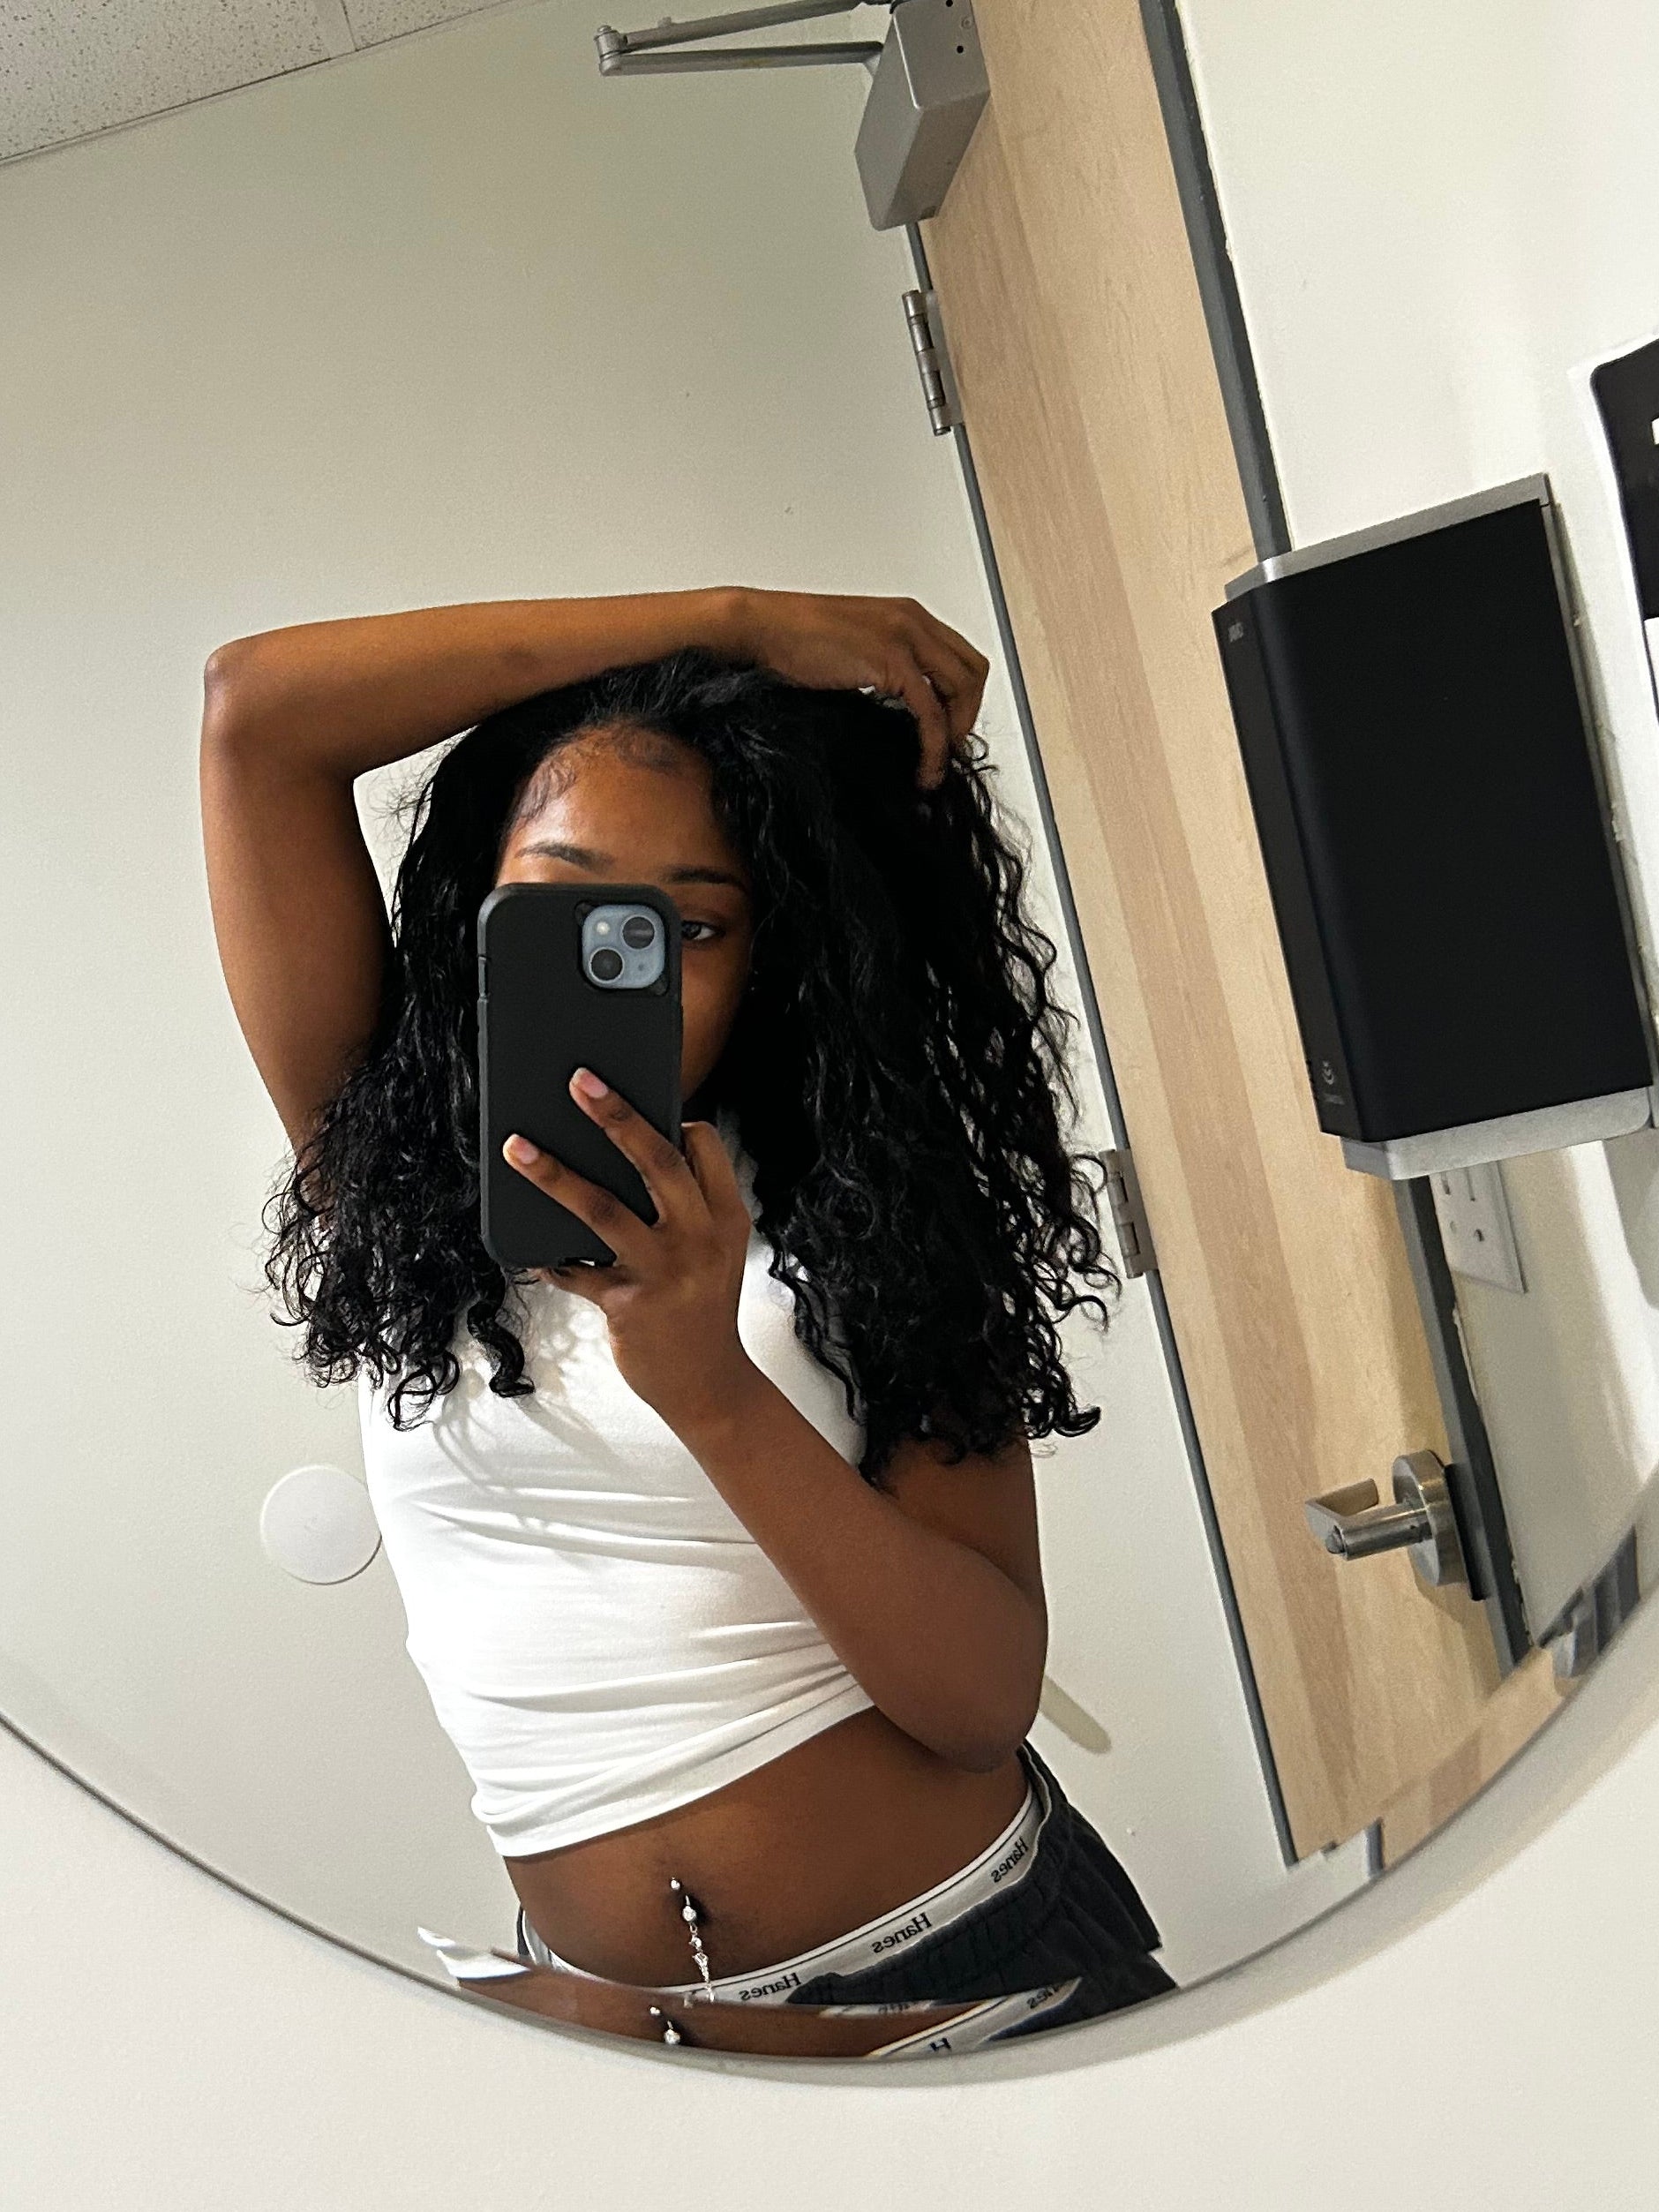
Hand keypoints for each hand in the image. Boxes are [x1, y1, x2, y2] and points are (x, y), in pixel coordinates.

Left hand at [501, 1071, 760, 1435]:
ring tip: (516, 1147)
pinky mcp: (629, 1305)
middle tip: (579, 1081)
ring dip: (554, 1174)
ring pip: (602, 1208)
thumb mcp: (712, 1253)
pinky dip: (551, 1259)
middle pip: (656, 1161)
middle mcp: (700, 1238)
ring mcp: (665, 1272)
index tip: (641, 1098)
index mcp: (726, 1217)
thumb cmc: (701, 1310)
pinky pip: (576, 1270)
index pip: (702, 1147)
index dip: (671, 1120)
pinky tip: (533, 1254)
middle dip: (616, 1115)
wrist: (711, 1388)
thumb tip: (614, 1162)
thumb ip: (683, 1210)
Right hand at [723, 587, 989, 788]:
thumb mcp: (852, 652)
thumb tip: (900, 714)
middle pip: (973, 672)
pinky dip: (933, 747)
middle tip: (946, 751)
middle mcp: (913, 621)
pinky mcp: (891, 660)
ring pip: (963, 690)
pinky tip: (922, 769)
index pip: (960, 658)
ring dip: (955, 735)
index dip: (963, 701)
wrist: (759, 630)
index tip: (947, 733)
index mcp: (906, 616)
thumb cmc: (789, 642)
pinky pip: (932, 712)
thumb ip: (882, 671)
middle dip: (967, 717)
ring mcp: (905, 637)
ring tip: (934, 766)